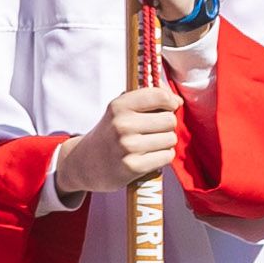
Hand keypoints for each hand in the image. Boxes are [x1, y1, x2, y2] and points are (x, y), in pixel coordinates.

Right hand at [53, 80, 179, 201]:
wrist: (86, 163)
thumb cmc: (110, 132)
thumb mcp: (120, 109)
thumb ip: (147, 96)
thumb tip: (177, 100)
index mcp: (119, 106)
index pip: (160, 96)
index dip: (170, 101)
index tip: (168, 107)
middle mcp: (122, 125)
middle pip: (170, 120)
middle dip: (166, 125)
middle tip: (152, 130)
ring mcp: (127, 147)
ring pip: (171, 139)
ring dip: (165, 142)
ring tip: (149, 144)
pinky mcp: (134, 166)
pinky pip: (167, 156)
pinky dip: (162, 157)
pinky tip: (148, 156)